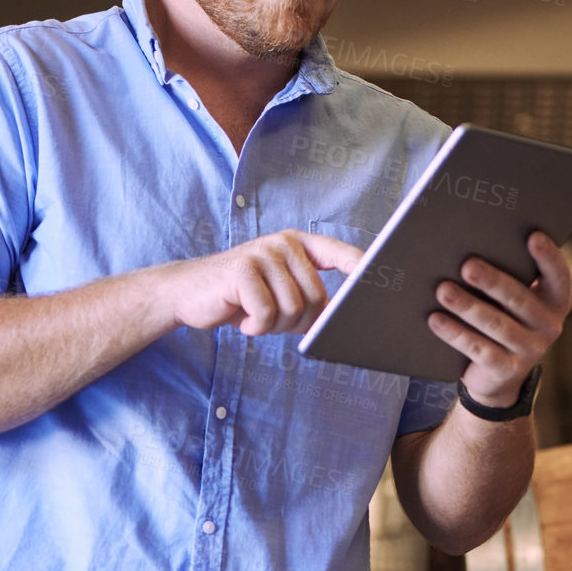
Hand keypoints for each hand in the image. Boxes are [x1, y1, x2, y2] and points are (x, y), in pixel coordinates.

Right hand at [167, 229, 364, 335]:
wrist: (188, 293)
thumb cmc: (241, 297)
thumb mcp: (279, 294)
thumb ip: (309, 299)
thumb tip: (342, 318)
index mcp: (298, 245)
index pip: (340, 254)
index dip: (362, 268)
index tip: (383, 280)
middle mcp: (284, 243)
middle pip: (316, 297)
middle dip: (298, 322)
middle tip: (271, 319)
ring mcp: (262, 253)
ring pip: (292, 308)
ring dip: (274, 326)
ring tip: (254, 316)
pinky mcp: (241, 269)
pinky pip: (266, 313)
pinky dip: (256, 327)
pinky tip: (242, 320)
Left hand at [428, 231, 571, 407]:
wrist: (499, 375)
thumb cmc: (504, 318)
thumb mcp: (513, 300)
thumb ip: (508, 275)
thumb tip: (471, 246)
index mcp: (555, 300)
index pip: (558, 276)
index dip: (548, 257)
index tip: (533, 236)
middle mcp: (548, 325)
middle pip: (518, 299)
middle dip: (492, 281)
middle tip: (467, 265)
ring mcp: (529, 350)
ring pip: (495, 324)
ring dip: (467, 306)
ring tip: (443, 290)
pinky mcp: (506, 369)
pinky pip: (478, 349)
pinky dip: (455, 333)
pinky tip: (435, 319)